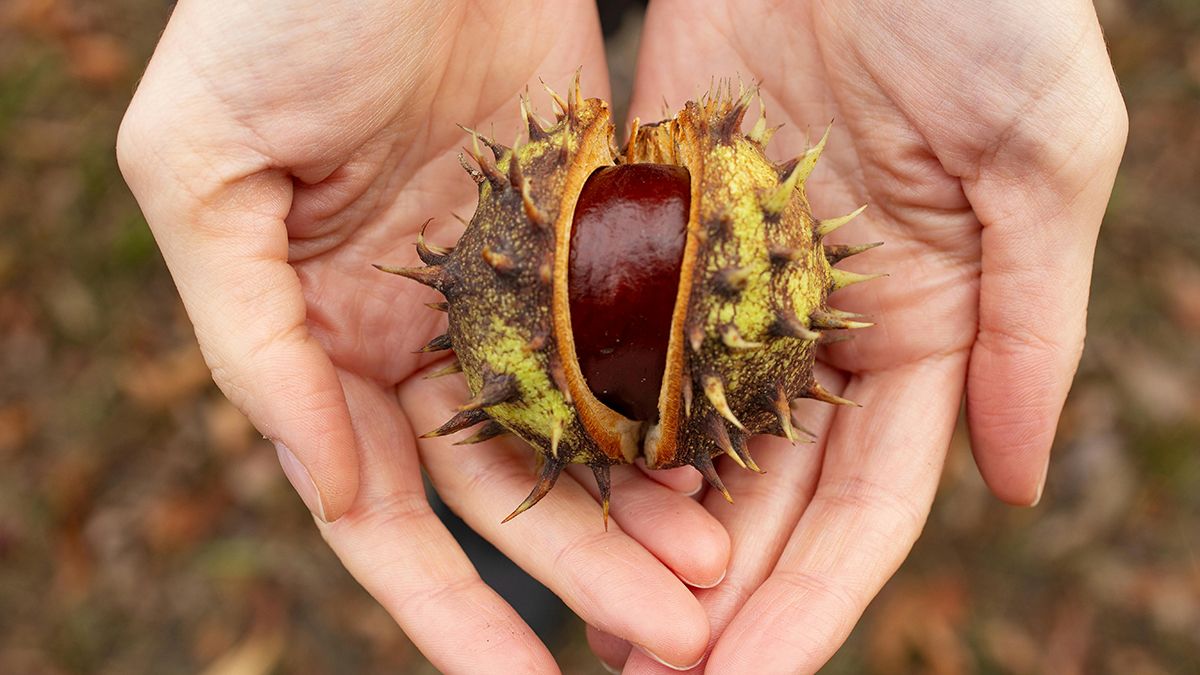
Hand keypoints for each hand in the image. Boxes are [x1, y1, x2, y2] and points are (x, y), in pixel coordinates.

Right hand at [117, 1, 728, 670]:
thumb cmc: (277, 11)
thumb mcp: (204, 166)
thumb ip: (251, 332)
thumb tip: (323, 484)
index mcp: (323, 333)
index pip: (383, 506)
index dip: (443, 604)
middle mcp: (422, 327)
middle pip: (505, 485)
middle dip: (579, 572)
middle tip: (670, 642)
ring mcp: (511, 281)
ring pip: (584, 425)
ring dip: (640, 508)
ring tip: (713, 578)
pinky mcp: (587, 222)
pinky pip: (634, 332)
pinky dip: (673, 399)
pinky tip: (726, 456)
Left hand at [590, 0, 1126, 671]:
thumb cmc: (981, 0)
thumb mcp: (1043, 156)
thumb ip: (1031, 325)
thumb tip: (1020, 486)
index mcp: (925, 325)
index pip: (866, 499)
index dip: (815, 596)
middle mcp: (818, 320)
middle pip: (761, 489)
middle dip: (713, 591)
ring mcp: (726, 276)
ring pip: (679, 431)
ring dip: (639, 529)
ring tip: (591, 620)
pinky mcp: (649, 218)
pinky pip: (611, 330)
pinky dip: (588, 411)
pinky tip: (550, 484)